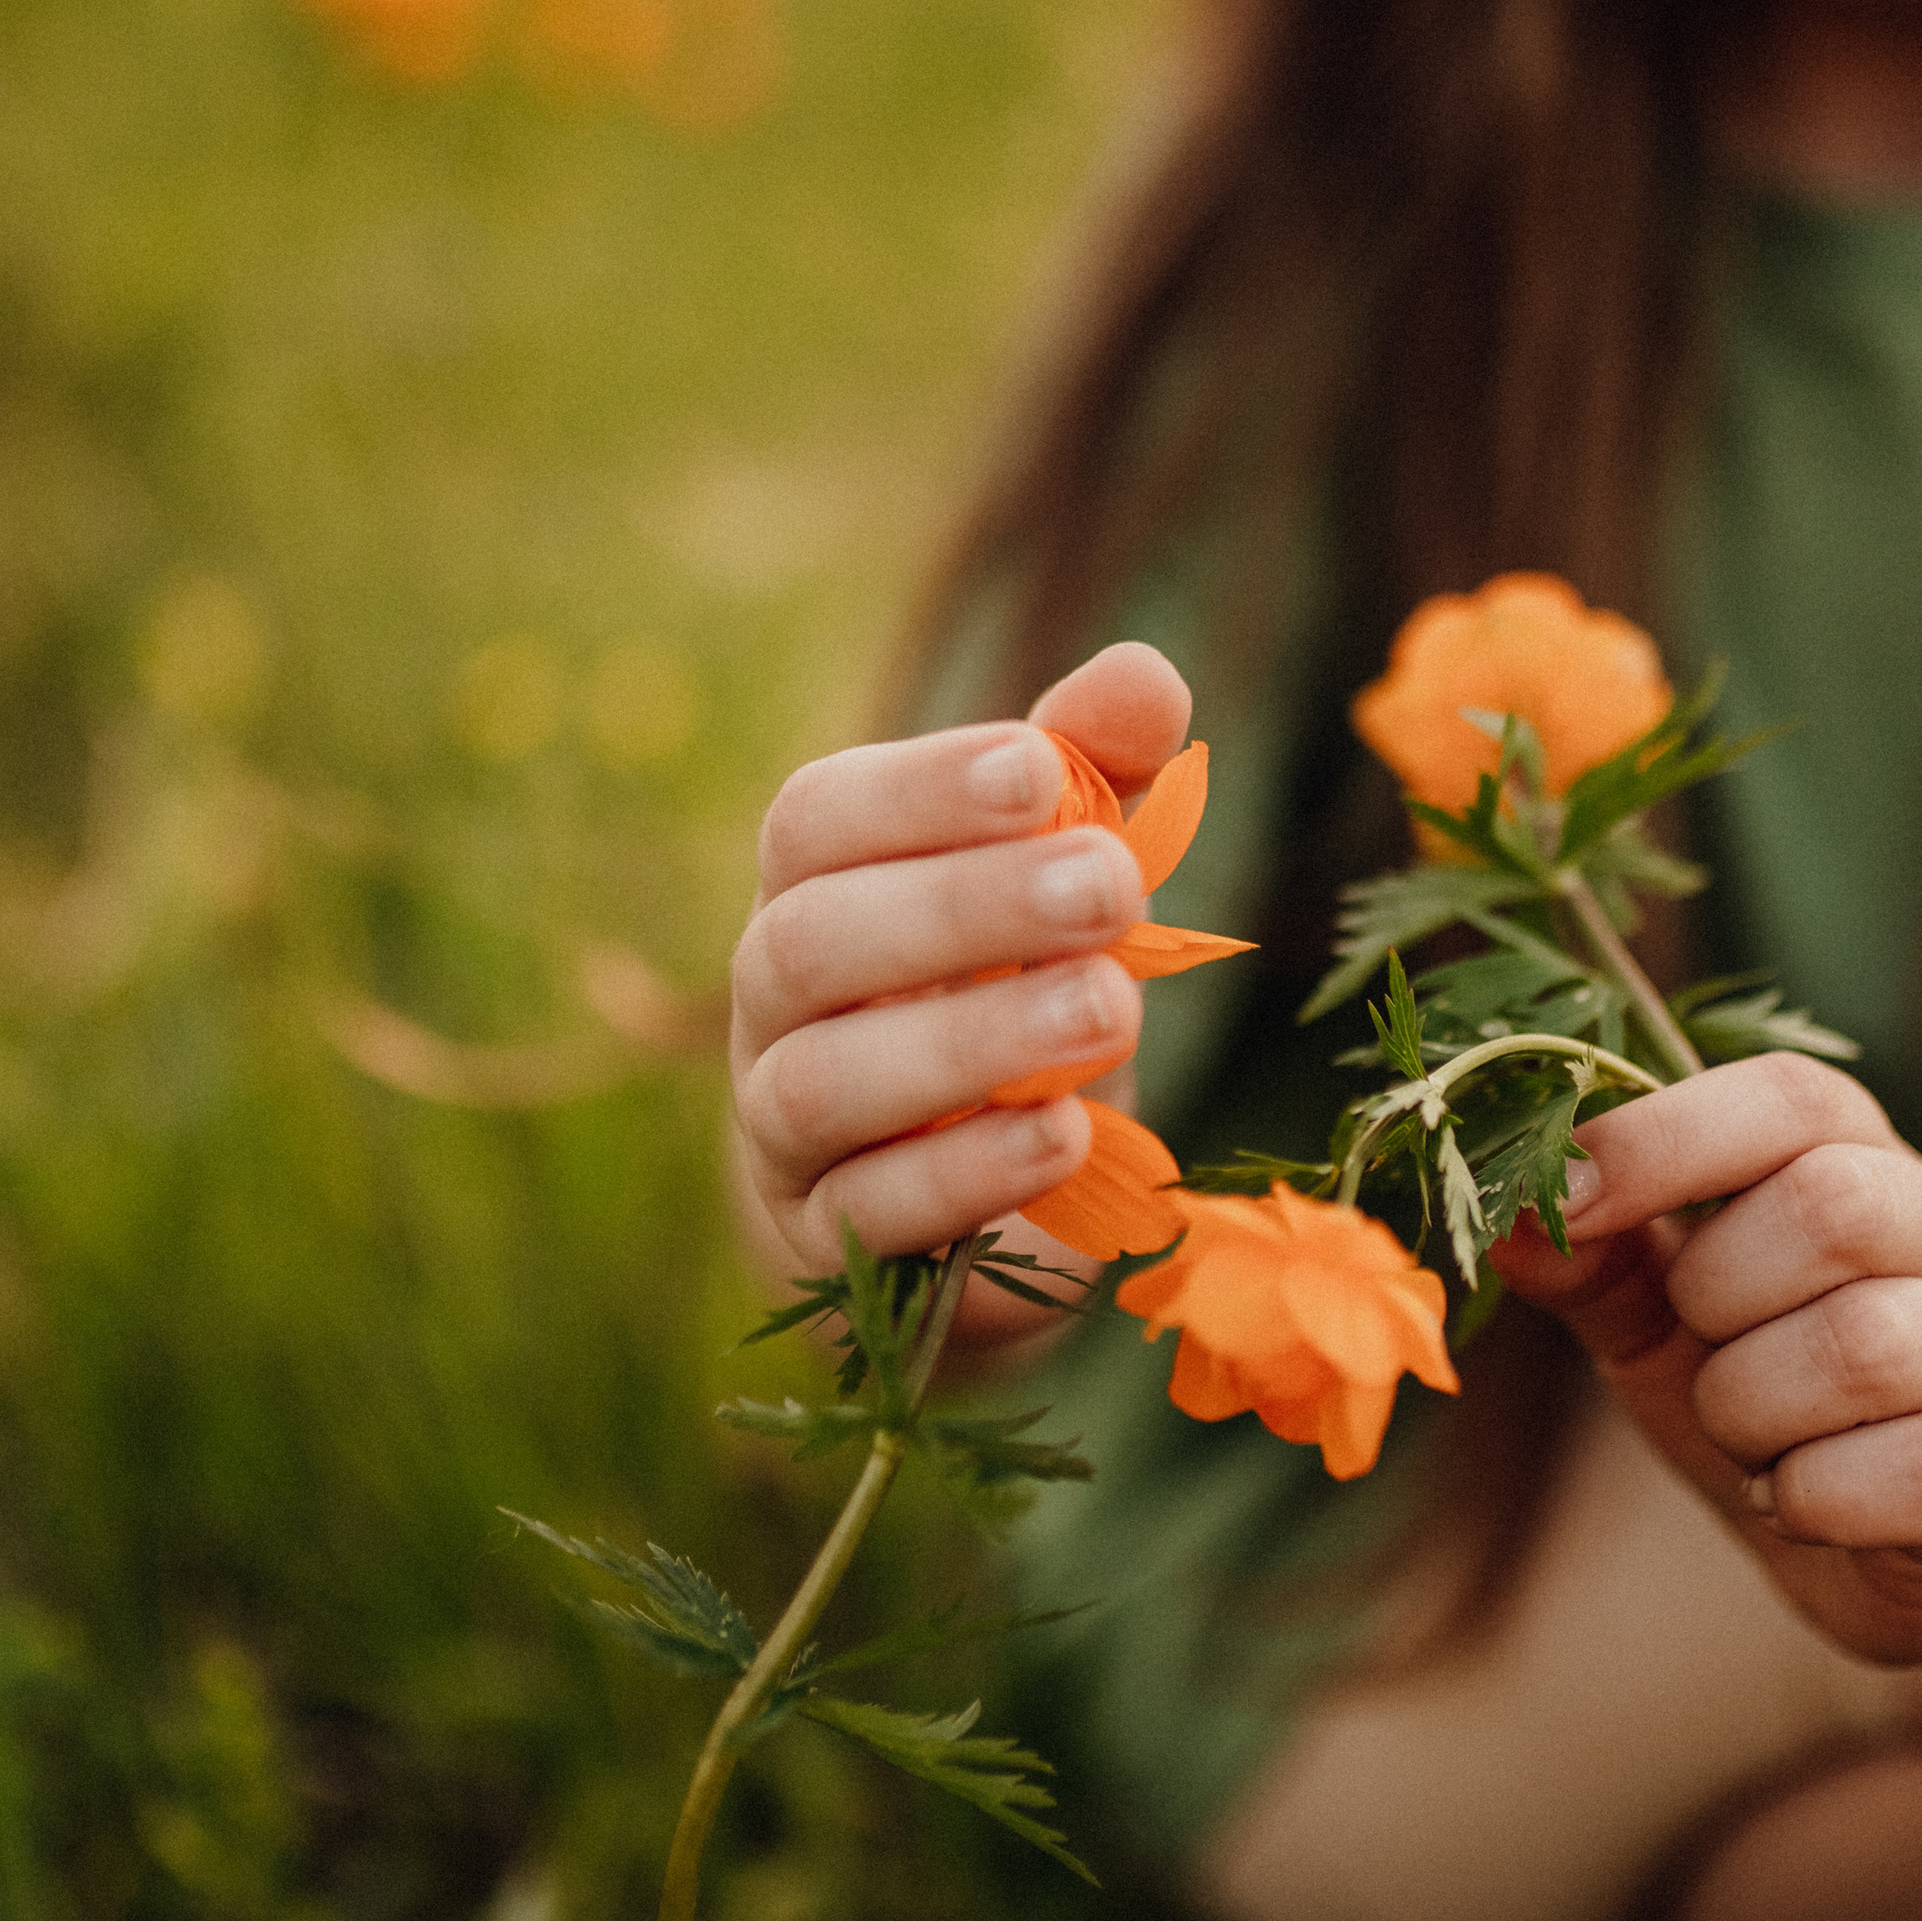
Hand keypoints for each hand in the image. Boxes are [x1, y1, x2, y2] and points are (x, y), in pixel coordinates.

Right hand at [730, 641, 1190, 1316]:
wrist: (973, 1194)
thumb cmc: (1013, 993)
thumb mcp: (1063, 879)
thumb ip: (1095, 775)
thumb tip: (1147, 675)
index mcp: (817, 889)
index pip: (815, 820)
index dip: (918, 789)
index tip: (1042, 769)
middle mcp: (774, 1005)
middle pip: (810, 940)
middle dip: (961, 907)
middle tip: (1113, 888)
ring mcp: (784, 1132)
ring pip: (823, 1081)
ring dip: (969, 1042)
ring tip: (1109, 1009)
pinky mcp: (830, 1244)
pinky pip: (868, 1213)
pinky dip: (966, 1172)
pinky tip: (1067, 1135)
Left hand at [1493, 1056, 1921, 1661]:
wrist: (1899, 1529)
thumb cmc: (1765, 1384)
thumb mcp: (1658, 1315)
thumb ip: (1592, 1261)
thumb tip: (1508, 1220)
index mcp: (1854, 1163)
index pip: (1792, 1097)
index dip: (1665, 1136)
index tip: (1568, 1194)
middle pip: (1838, 1206)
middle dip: (1717, 1291)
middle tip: (1701, 1344)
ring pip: (1870, 1346)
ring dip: (1752, 1409)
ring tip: (1745, 1436)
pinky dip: (1820, 1500)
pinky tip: (1796, 1501)